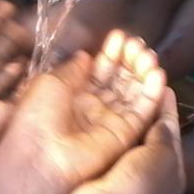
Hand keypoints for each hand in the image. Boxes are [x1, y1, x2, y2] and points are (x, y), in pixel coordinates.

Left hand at [6, 30, 166, 189]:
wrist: (39, 156)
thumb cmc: (36, 118)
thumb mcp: (50, 83)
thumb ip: (73, 69)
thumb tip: (87, 55)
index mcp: (72, 95)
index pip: (99, 71)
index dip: (110, 54)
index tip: (119, 37)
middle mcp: (93, 107)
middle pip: (118, 80)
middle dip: (129, 60)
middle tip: (136, 43)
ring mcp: (109, 121)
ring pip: (133, 93)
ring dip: (142, 72)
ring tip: (147, 54)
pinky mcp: (124, 135)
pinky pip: (142, 112)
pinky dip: (152, 94)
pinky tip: (157, 74)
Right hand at [64, 89, 184, 193]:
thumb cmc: (139, 185)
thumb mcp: (162, 157)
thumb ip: (164, 136)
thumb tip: (164, 120)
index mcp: (172, 170)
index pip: (171, 132)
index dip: (167, 108)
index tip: (162, 83)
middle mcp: (150, 170)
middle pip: (150, 132)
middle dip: (147, 108)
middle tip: (139, 80)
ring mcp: (125, 171)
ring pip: (129, 134)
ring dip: (127, 112)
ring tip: (119, 87)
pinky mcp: (102, 169)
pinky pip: (110, 141)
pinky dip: (110, 124)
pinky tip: (101, 106)